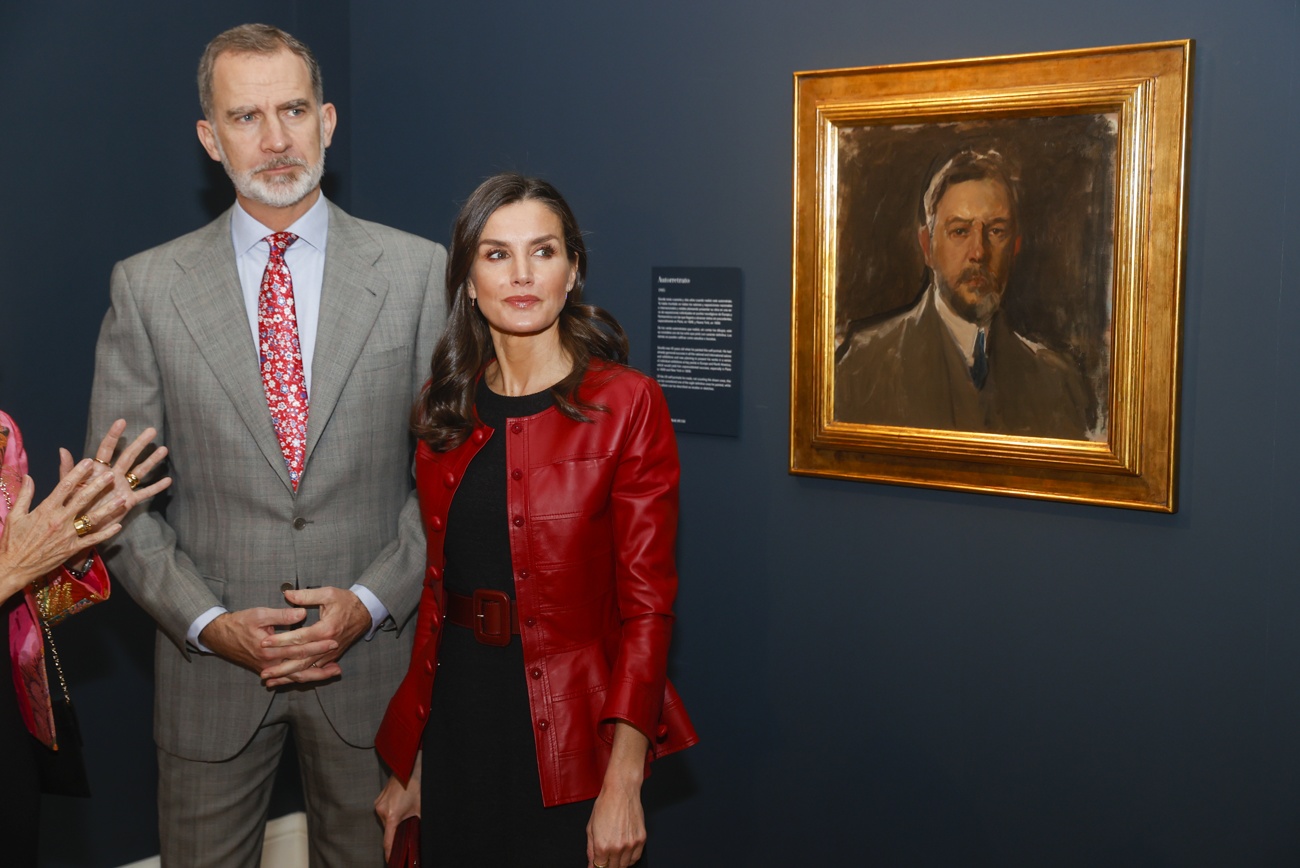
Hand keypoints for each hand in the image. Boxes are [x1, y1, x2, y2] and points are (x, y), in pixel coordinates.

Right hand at [0, 461, 124, 604]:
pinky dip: (106, 533)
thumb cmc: (12, 541)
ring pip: (92, 519)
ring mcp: (68, 535)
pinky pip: (92, 540)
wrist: (13, 567)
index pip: (64, 487)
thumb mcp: (15, 515)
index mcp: (45, 510)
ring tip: (123, 499)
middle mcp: (59, 521)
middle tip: (111, 475)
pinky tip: (118, 526)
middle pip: (82, 499)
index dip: (77, 473)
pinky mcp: (72, 549)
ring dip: (109, 508)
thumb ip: (25, 495)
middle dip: (98, 486)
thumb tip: (28, 476)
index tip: (88, 462)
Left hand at [61, 418, 171, 514]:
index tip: (121, 421)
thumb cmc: (70, 507)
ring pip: (140, 471)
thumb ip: (68, 470)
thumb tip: (62, 449)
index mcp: (97, 470)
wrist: (77, 529)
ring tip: (164, 449)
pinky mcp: (129, 502)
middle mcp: (112, 475)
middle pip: (128, 456)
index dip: (113, 435)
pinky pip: (145, 493)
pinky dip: (156, 487)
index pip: (106, 449)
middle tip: (152, 430)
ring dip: (151, 461)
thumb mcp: (68, 488)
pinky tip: (168, 480)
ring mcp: (122, 487)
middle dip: (140, 443)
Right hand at [198, 606, 335, 676]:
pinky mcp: (267, 669)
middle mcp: (270, 663)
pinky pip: (288, 676)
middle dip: (321, 665)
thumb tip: (302, 613)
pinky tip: (316, 674)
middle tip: (339, 664)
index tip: (333, 640)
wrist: (220, 636)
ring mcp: (268, 668)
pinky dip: (302, 676)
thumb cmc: (239, 623)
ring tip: (334, 672)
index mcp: (269, 649)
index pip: (299, 648)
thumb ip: (282, 615)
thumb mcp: (260, 614)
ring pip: (295, 676)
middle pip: (300, 668)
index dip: (317, 644)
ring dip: (315, 675)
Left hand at [258, 586, 370, 685]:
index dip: (281, 641)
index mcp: (326, 629)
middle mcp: (328, 645)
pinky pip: (314, 670)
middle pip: (301, 660)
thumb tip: (287, 594)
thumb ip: (306, 595)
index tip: (264, 642)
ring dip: (288, 676)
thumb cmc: (347, 601)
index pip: (300, 638)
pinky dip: (300, 676)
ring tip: (270, 680)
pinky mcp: (332, 657)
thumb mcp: (328, 593)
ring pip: (307, 669)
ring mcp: (331, 653)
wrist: (366, 612)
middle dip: (281, 667)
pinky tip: (286, 680)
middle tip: (263, 672)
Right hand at [374, 762, 421, 860]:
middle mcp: (381, 811)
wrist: (409, 767)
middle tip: (406, 831)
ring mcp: (378, 804)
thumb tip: (419, 835)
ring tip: (405, 814)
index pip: (388, 841)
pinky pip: (383, 812)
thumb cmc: (416, 786)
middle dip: (396, 833)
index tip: (391, 861)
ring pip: (385, 821)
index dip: (389, 853)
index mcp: (392, 815)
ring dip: (394, 822)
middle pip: (388, 830)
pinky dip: (391, 814)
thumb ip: (417, 824)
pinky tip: (400, 807)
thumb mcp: (420, 808)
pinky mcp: (378, 800)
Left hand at [587, 722, 648, 867]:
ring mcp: (631, 844)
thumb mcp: (591, 828)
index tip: (597, 865)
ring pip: (625, 865)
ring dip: (619, 862)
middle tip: (606, 858)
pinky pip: (636, 857)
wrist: (621, 791)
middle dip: (608, 865)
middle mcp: (617, 848)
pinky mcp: (641, 839)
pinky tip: (625, 852)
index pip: (600, 867)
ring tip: (615, 853)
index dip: (597, 867)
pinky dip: (630, 858)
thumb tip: (592, 864)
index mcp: (602, 846)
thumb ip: (590, 850)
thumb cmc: (605, 805)